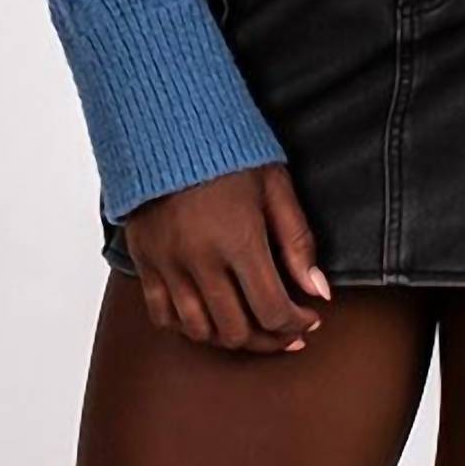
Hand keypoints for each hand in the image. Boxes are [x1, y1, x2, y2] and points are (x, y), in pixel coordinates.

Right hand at [121, 163, 331, 354]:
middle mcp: (200, 260)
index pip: (272, 310)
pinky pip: (163, 317)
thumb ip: (298, 242)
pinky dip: (188, 327)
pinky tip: (210, 317)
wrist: (170, 127)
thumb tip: (318, 292)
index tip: (309, 316)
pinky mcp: (145, 262)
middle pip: (237, 330)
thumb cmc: (229, 153)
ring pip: (200, 331)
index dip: (296, 323)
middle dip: (270, 338)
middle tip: (287, 329)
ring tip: (252, 325)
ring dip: (231, 337)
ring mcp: (168, 265)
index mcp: (239, 239)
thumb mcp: (275, 186)